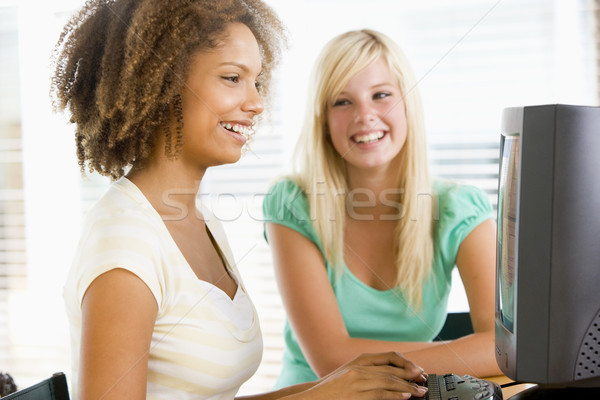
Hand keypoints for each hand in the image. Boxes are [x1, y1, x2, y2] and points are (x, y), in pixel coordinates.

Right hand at [299, 352, 427, 398]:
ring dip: (407, 387)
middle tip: (425, 382)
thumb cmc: (331, 391)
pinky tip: (404, 397)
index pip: (388, 360)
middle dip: (410, 376)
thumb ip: (366, 376)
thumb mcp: (349, 378)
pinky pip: (379, 394)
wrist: (312, 398)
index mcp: (360, 363)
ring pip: (388, 381)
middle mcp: (360, 369)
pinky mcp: (356, 394)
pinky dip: (394, 395)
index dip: (405, 366)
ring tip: (420, 392)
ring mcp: (357, 381)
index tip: (419, 372)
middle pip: (391, 370)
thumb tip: (386, 380)